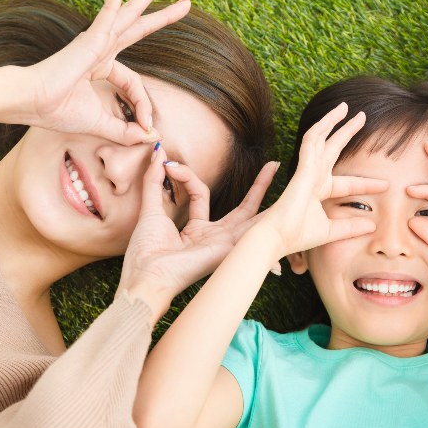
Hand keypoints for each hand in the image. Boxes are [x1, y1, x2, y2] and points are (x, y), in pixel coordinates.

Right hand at [4, 0, 189, 141]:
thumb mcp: (103, 125)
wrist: (32, 103)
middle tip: (186, 2)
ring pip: (130, 12)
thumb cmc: (57, 111)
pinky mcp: (90, 38)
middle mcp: (101, 48)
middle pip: (139, 26)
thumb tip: (152, 136)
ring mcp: (96, 40)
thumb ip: (127, 132)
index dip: (144, 106)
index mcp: (102, 66)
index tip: (146, 125)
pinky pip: (108, 12)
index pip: (136, 84)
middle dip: (163, 14)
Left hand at [118, 146, 278, 325]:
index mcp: (198, 231)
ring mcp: (226, 243)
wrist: (146, 274)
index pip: (201, 193)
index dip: (188, 175)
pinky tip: (282, 204)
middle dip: (259, 186)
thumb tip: (158, 152)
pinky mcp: (229, 247)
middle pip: (244, 208)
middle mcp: (216, 238)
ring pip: (252, 214)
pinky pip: (250, 227)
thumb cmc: (145, 252)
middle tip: (273, 166)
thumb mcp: (151, 209)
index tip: (169, 165)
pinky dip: (266, 213)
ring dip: (265, 191)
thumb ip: (154, 181)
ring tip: (278, 168)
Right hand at [257, 103, 388, 257]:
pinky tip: (330, 118)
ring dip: (332, 121)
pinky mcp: (302, 169)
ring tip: (346, 107)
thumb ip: (350, 227)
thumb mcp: (332, 231)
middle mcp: (313, 177)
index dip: (367, 183)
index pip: (348, 183)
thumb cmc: (298, 235)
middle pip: (333, 148)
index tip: (386, 184)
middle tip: (361, 116)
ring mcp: (306, 170)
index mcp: (319, 190)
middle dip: (347, 132)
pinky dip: (319, 129)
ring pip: (319, 138)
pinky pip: (311, 142)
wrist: (278, 237)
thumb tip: (372, 226)